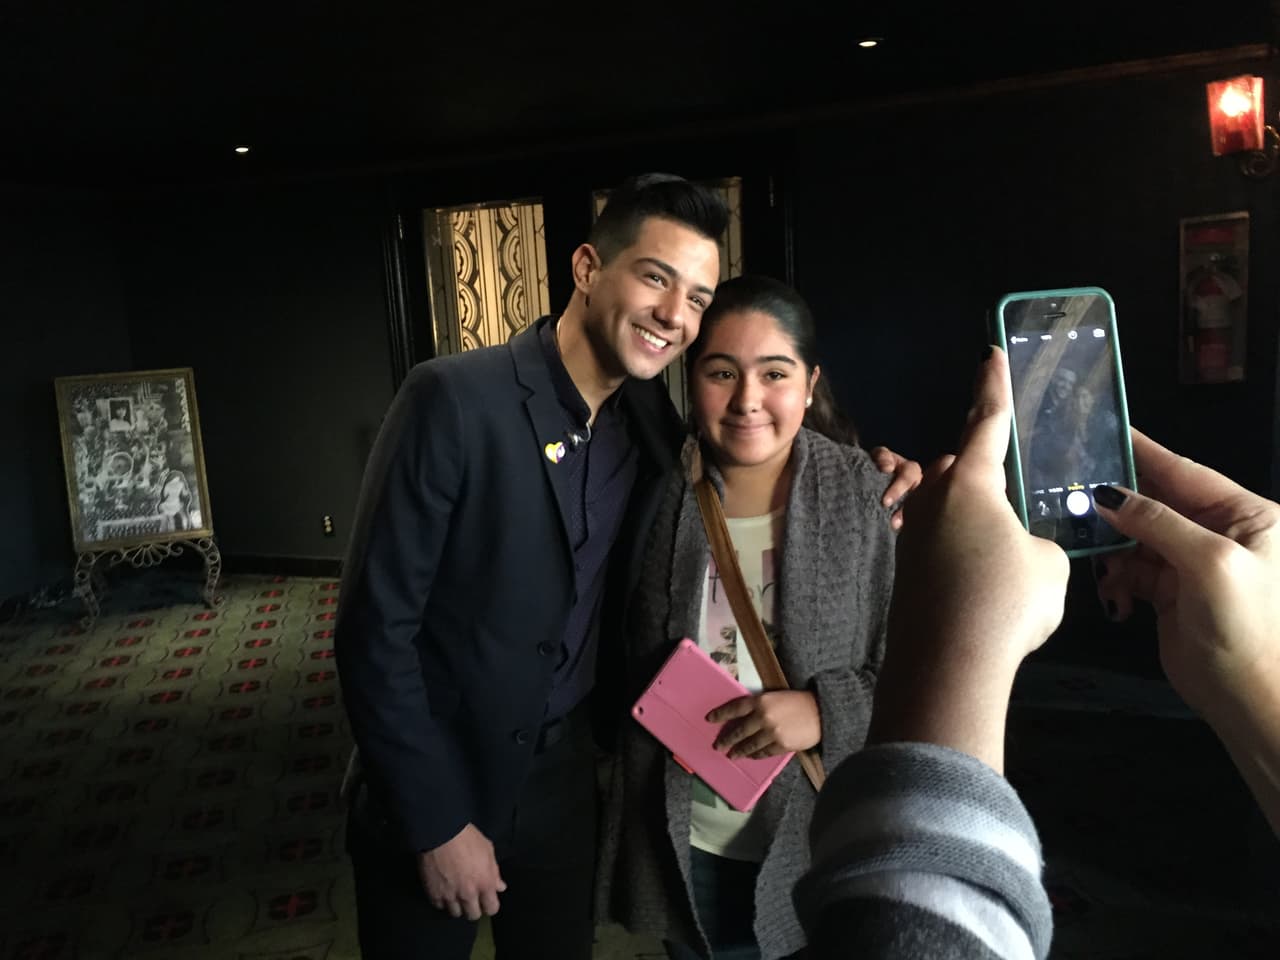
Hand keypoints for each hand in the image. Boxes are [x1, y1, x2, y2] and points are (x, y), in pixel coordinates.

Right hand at [418, 823, 506, 920]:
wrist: (441, 832)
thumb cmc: (467, 837)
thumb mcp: (488, 850)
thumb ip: (494, 872)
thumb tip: (500, 887)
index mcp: (485, 883)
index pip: (492, 909)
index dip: (490, 905)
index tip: (486, 900)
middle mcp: (468, 894)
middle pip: (473, 915)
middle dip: (474, 907)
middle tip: (470, 897)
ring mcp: (450, 895)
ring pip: (455, 913)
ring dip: (457, 905)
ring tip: (456, 894)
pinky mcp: (434, 893)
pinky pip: (439, 906)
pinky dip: (442, 901)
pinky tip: (443, 890)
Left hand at [707, 691, 821, 758]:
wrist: (821, 711)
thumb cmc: (798, 701)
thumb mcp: (776, 697)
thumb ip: (760, 705)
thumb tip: (743, 717)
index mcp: (761, 701)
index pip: (735, 708)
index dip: (721, 714)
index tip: (710, 719)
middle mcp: (763, 717)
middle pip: (739, 731)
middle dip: (727, 739)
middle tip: (718, 746)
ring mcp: (772, 733)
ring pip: (750, 745)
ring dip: (739, 751)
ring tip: (732, 755)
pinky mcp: (782, 745)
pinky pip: (764, 752)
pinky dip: (756, 755)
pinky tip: (751, 756)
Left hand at [868, 347, 1068, 770]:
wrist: (948, 662)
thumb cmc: (1005, 601)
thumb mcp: (1048, 566)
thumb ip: (1036, 545)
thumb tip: (1020, 551)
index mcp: (973, 483)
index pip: (987, 423)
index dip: (993, 388)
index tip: (988, 355)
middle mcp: (935, 499)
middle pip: (961, 468)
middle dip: (982, 467)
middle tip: (1002, 471)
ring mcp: (915, 534)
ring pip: (948, 509)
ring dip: (972, 518)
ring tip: (1001, 543)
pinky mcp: (907, 570)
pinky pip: (940, 545)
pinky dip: (961, 553)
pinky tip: (980, 580)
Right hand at [1094, 430, 1279, 715]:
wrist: (1253, 701)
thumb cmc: (1248, 626)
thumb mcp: (1211, 562)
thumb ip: (1159, 522)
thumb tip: (1109, 495)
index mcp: (1247, 517)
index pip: (1187, 473)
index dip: (1145, 454)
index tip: (1105, 433)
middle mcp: (1220, 534)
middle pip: (1158, 502)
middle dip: (1119, 501)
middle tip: (1072, 489)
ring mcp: (1193, 564)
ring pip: (1138, 536)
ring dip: (1112, 544)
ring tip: (1085, 548)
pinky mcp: (1170, 593)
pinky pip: (1132, 569)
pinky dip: (1116, 576)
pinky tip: (1110, 589)